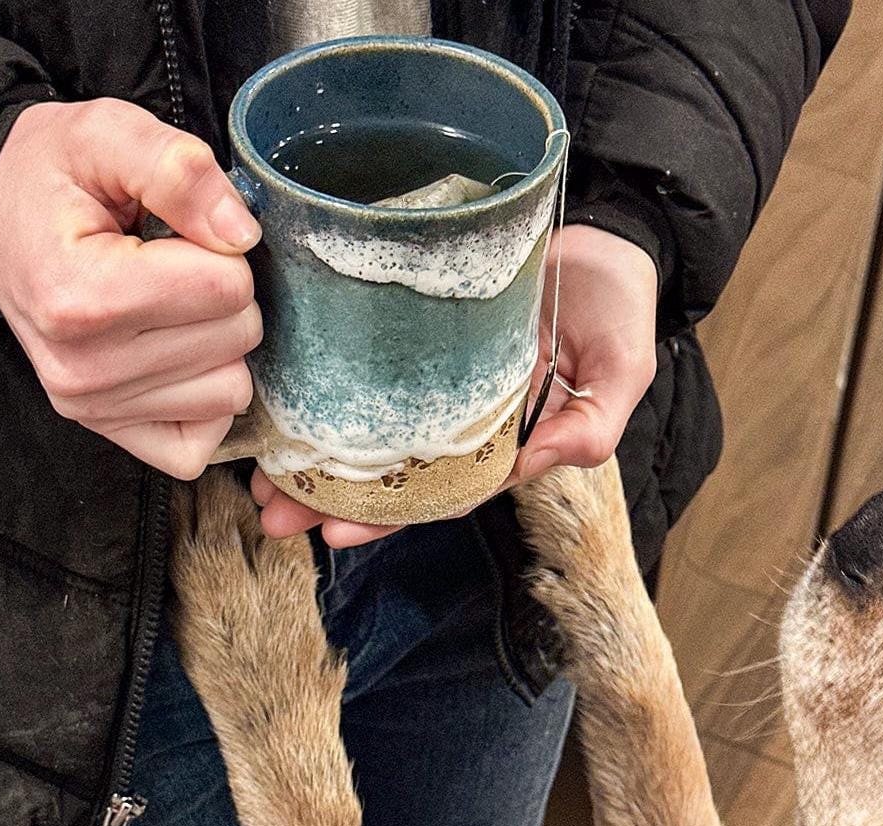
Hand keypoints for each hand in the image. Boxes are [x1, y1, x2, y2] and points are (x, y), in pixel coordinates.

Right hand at [0, 99, 263, 478]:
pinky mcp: (110, 430)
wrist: (1, 218)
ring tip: (169, 309)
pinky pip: (204, 438)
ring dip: (219, 347)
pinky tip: (175, 357)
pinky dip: (204, 398)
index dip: (220, 249)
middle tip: (173, 269)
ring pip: (231, 391)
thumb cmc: (55, 178)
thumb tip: (241, 234)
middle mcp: (85, 368)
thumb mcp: (107, 134)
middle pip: (237, 339)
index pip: (227, 288)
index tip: (178, 236)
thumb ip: (178, 168)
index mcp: (81, 296)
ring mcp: (95, 407)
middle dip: (223, 296)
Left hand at [253, 224, 657, 545]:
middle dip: (331, 496)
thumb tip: (535, 462)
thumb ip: (592, 427)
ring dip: (315, 448)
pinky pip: (369, 361)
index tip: (334, 532)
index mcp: (505, 439)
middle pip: (391, 468)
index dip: (389, 517)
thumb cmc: (619, 310)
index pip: (440, 492)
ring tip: (260, 469)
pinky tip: (286, 391)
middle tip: (272, 513)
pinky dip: (330, 381)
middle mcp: (463, 414)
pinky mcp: (418, 325)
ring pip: (370, 421)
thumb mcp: (622, 372)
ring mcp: (439, 371)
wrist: (607, 237)